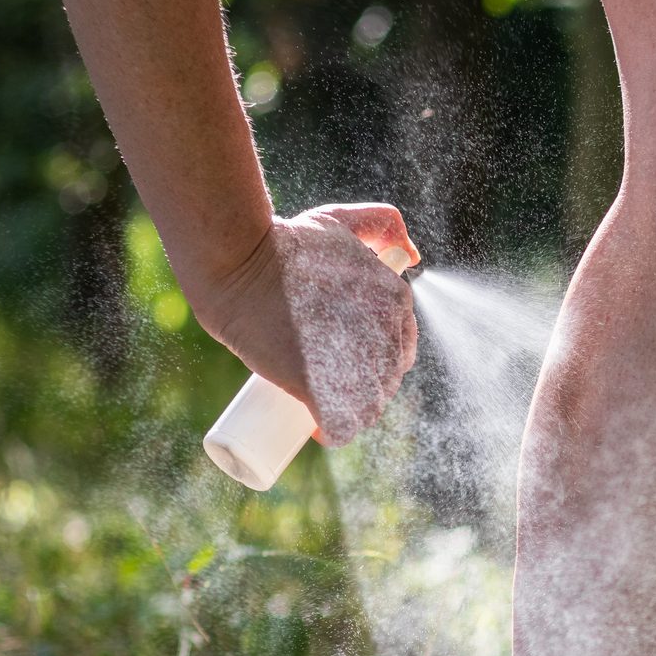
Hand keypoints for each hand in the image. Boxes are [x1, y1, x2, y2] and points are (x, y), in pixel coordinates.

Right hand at [190, 203, 420, 445]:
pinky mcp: (324, 389)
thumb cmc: (287, 242)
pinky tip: (318, 433)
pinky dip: (331, 434)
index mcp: (397, 302)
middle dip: (364, 389)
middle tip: (329, 384)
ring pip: (365, 407)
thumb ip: (383, 222)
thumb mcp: (341, 221)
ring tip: (322, 407)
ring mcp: (357, 366)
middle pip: (384, 381)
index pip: (400, 350)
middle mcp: (386, 336)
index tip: (347, 363)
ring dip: (349, 414)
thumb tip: (413, 256)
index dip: (377, 362)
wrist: (242, 265)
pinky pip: (340, 425)